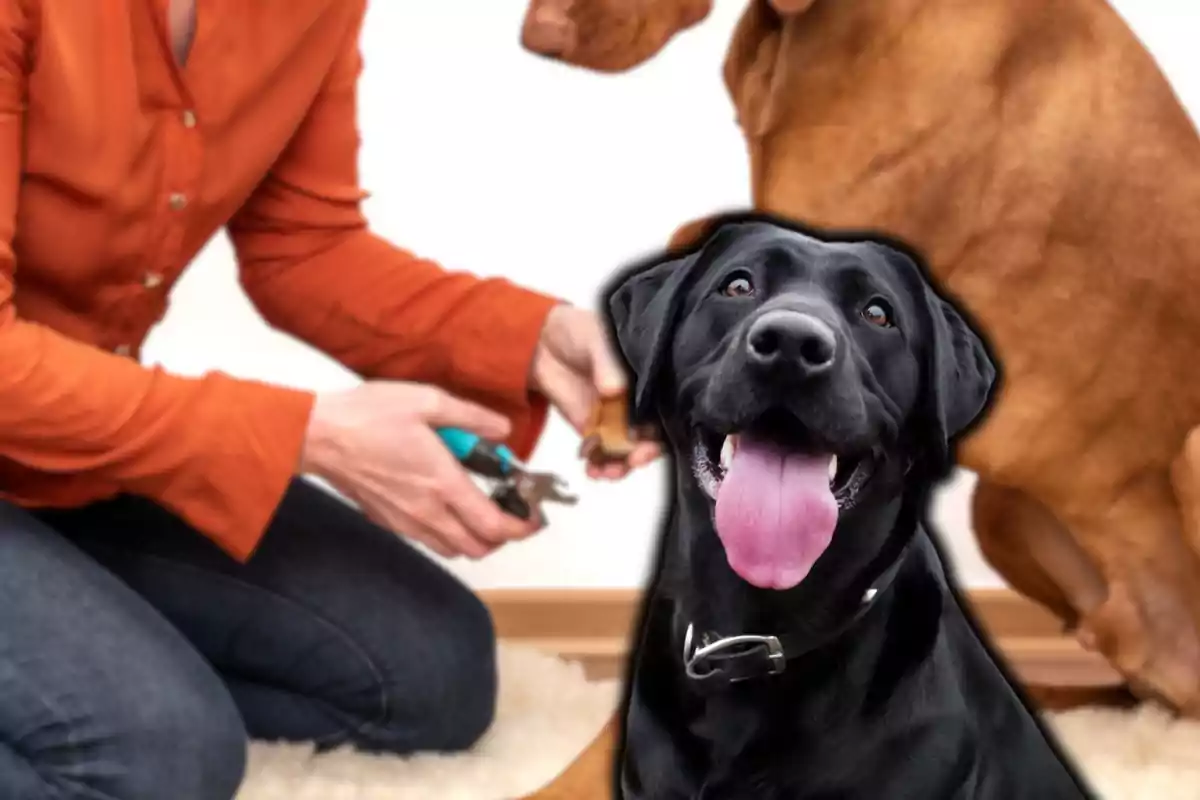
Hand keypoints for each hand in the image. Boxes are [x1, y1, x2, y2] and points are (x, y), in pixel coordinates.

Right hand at [299, 382, 540, 558]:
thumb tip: (502, 429)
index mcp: (442, 484)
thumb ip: (471, 417)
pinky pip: (427, 540)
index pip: (494, 525)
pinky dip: (446, 532)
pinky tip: (445, 503)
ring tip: (480, 508)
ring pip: (452, 548)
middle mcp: (426, 511)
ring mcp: (405, 521)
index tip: (534, 518)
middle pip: (477, 547)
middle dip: (502, 537)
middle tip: (510, 511)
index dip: (522, 527)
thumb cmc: (368, 416)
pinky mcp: (387, 521)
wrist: (317, 436)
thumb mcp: (427, 401)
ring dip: (474, 537)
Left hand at [531, 304, 660, 478]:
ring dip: (622, 466)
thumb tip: (615, 388)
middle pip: (651, 435)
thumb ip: (607, 362)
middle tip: (634, 459)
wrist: (541, 344)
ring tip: (608, 472)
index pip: (666, 408)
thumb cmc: (578, 333)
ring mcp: (616, 419)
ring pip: (628, 450)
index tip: (652, 438)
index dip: (664, 427)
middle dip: (644, 452)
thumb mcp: (597, 339)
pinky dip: (600, 466)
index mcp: (649, 379)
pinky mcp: (594, 431)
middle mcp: (638, 403)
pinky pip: (603, 455)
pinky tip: (592, 470)